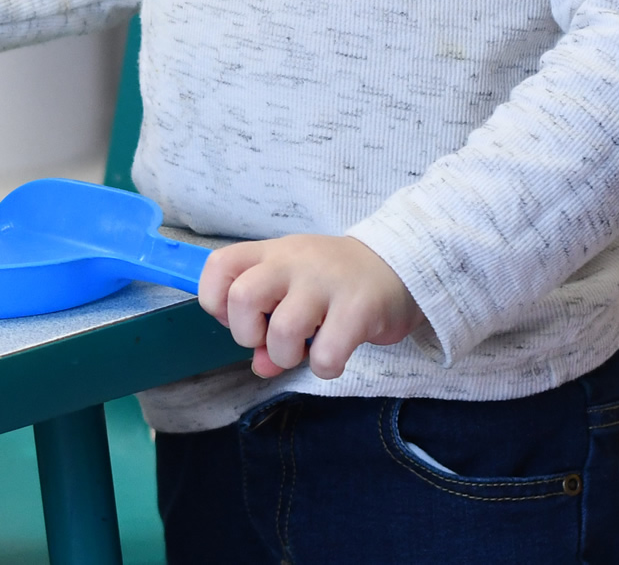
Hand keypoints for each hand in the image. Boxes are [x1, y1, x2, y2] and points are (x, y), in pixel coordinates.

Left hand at [199, 234, 425, 379]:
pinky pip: (326, 353)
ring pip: (283, 330)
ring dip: (287, 355)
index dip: (217, 302)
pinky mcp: (359, 307)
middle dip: (247, 334)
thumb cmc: (336, 282)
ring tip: (305, 349)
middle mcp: (293, 261)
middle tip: (270, 339)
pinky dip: (324, 366)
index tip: (241, 319)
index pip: (218, 266)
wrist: (401, 264)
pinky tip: (333, 355)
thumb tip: (260, 365)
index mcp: (272, 253)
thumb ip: (270, 325)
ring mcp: (326, 282)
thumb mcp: (296, 290)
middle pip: (242, 297)